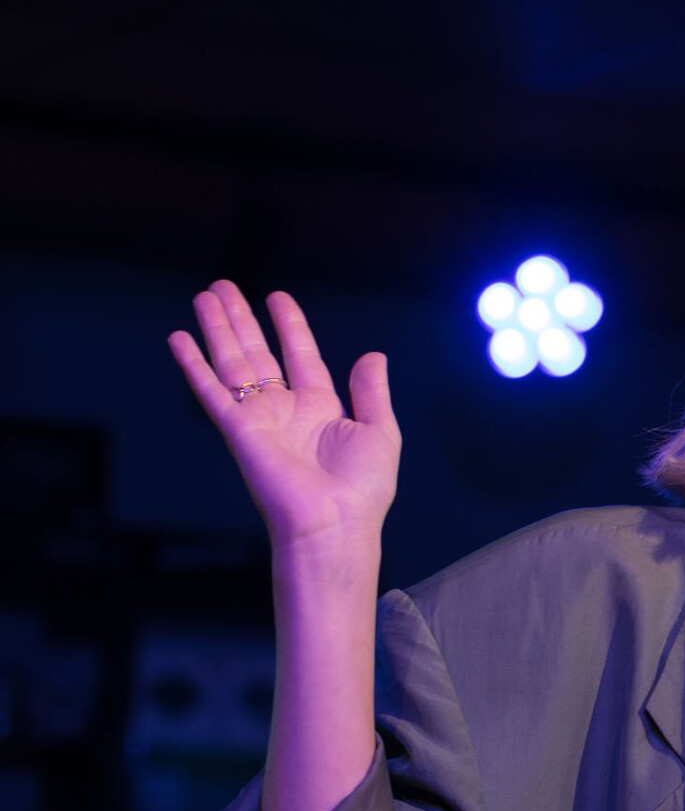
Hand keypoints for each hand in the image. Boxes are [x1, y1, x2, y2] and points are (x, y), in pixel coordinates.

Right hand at [169, 281, 399, 551]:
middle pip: (258, 353)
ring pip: (233, 363)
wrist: (333, 523)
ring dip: (218, 329)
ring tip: (205, 296)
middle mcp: (286, 409)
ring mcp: (258, 418)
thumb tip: (373, 355)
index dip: (289, 326)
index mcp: (321, 408)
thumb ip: (371, 392)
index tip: (277, 297)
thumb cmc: (362, 489)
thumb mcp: (379, 432)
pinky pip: (211, 391)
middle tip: (223, 286)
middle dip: (241, 320)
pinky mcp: (237, 430)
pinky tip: (179, 339)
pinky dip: (194, 365)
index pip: (301, 356)